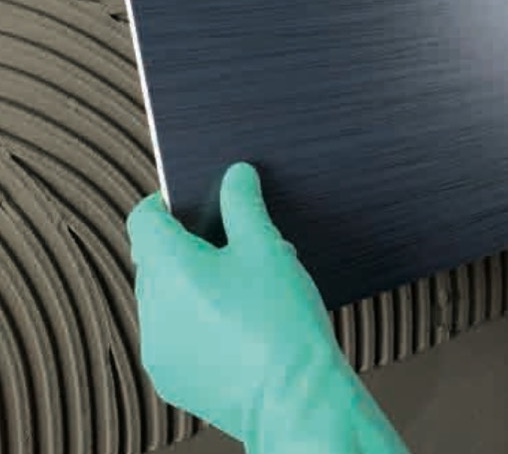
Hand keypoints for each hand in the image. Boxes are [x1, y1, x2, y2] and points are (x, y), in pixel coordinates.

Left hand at [127, 162, 410, 453]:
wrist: (297, 399)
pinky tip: (234, 323)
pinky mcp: (171, 378)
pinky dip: (192, 322)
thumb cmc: (282, 323)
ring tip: (238, 287)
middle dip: (184, 246)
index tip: (188, 202)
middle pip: (153, 259)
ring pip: (162, 298)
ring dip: (188, 285)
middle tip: (228, 245)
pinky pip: (172, 335)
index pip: (143, 220)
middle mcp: (153, 309)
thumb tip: (236, 175)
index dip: (164, 204)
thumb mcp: (266, 248)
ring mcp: (159, 348)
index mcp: (169, 269)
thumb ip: (244, 203)